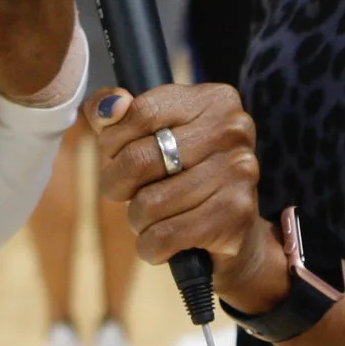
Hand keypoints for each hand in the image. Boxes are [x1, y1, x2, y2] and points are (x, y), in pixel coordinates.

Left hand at [88, 83, 282, 312]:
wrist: (235, 234)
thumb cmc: (183, 177)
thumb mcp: (152, 136)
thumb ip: (117, 116)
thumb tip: (107, 109)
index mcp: (213, 100)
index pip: (140, 113)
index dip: (112, 141)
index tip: (115, 155)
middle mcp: (232, 130)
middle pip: (139, 159)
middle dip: (118, 184)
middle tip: (127, 193)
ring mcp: (238, 172)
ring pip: (148, 204)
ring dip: (138, 219)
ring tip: (154, 217)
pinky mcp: (235, 215)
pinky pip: (164, 236)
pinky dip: (151, 246)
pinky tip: (165, 241)